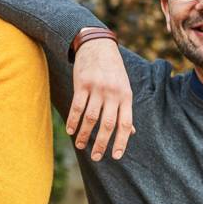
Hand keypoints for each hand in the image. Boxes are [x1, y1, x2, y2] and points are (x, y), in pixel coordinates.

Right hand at [68, 35, 134, 160]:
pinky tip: (70, 131)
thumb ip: (125, 110)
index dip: (121, 141)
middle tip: (96, 157)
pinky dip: (73, 121)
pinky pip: (77, 106)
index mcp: (126, 96)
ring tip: (80, 146)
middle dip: (101, 143)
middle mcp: (113, 93)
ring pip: (90, 117)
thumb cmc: (113, 70)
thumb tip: (132, 132)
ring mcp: (97, 88)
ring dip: (84, 134)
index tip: (115, 156)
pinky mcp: (82, 84)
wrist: (98, 45)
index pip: (125, 124)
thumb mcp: (124, 88)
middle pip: (107, 124)